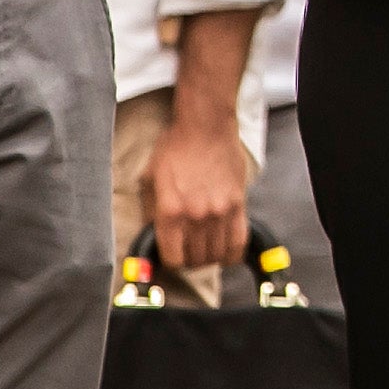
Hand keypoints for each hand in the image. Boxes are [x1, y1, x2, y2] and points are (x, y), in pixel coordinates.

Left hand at [146, 112, 254, 268]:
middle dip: (190, 259)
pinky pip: (238, 242)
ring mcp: (219, 212)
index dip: (171, 261)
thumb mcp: (150, 177)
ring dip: (209, 257)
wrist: (206, 127)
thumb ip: (150, 209)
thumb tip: (153, 233)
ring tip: (205, 249)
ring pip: (216, 254)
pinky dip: (231, 254)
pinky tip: (225, 253)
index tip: (171, 255)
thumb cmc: (176, 148)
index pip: (173, 258)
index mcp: (170, 211)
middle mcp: (196, 216)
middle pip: (195, 259)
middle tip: (188, 251)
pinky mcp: (238, 205)